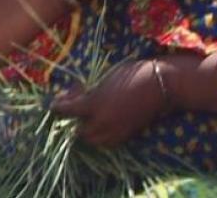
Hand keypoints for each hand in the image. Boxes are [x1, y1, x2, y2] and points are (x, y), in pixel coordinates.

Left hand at [50, 59, 167, 147]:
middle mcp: (102, 122)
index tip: (53, 105)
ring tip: (91, 119)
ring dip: (89, 131)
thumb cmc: (134, 74)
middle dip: (76, 121)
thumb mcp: (106, 78)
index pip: (68, 110)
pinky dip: (103, 136)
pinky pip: (109, 142)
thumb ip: (89, 90)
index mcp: (94, 105)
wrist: (162, 84)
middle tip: (77, 108)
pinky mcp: (128, 135)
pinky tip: (105, 124)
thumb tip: (75, 97)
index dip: (58, 107)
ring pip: (94, 140)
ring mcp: (116, 131)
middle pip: (80, 131)